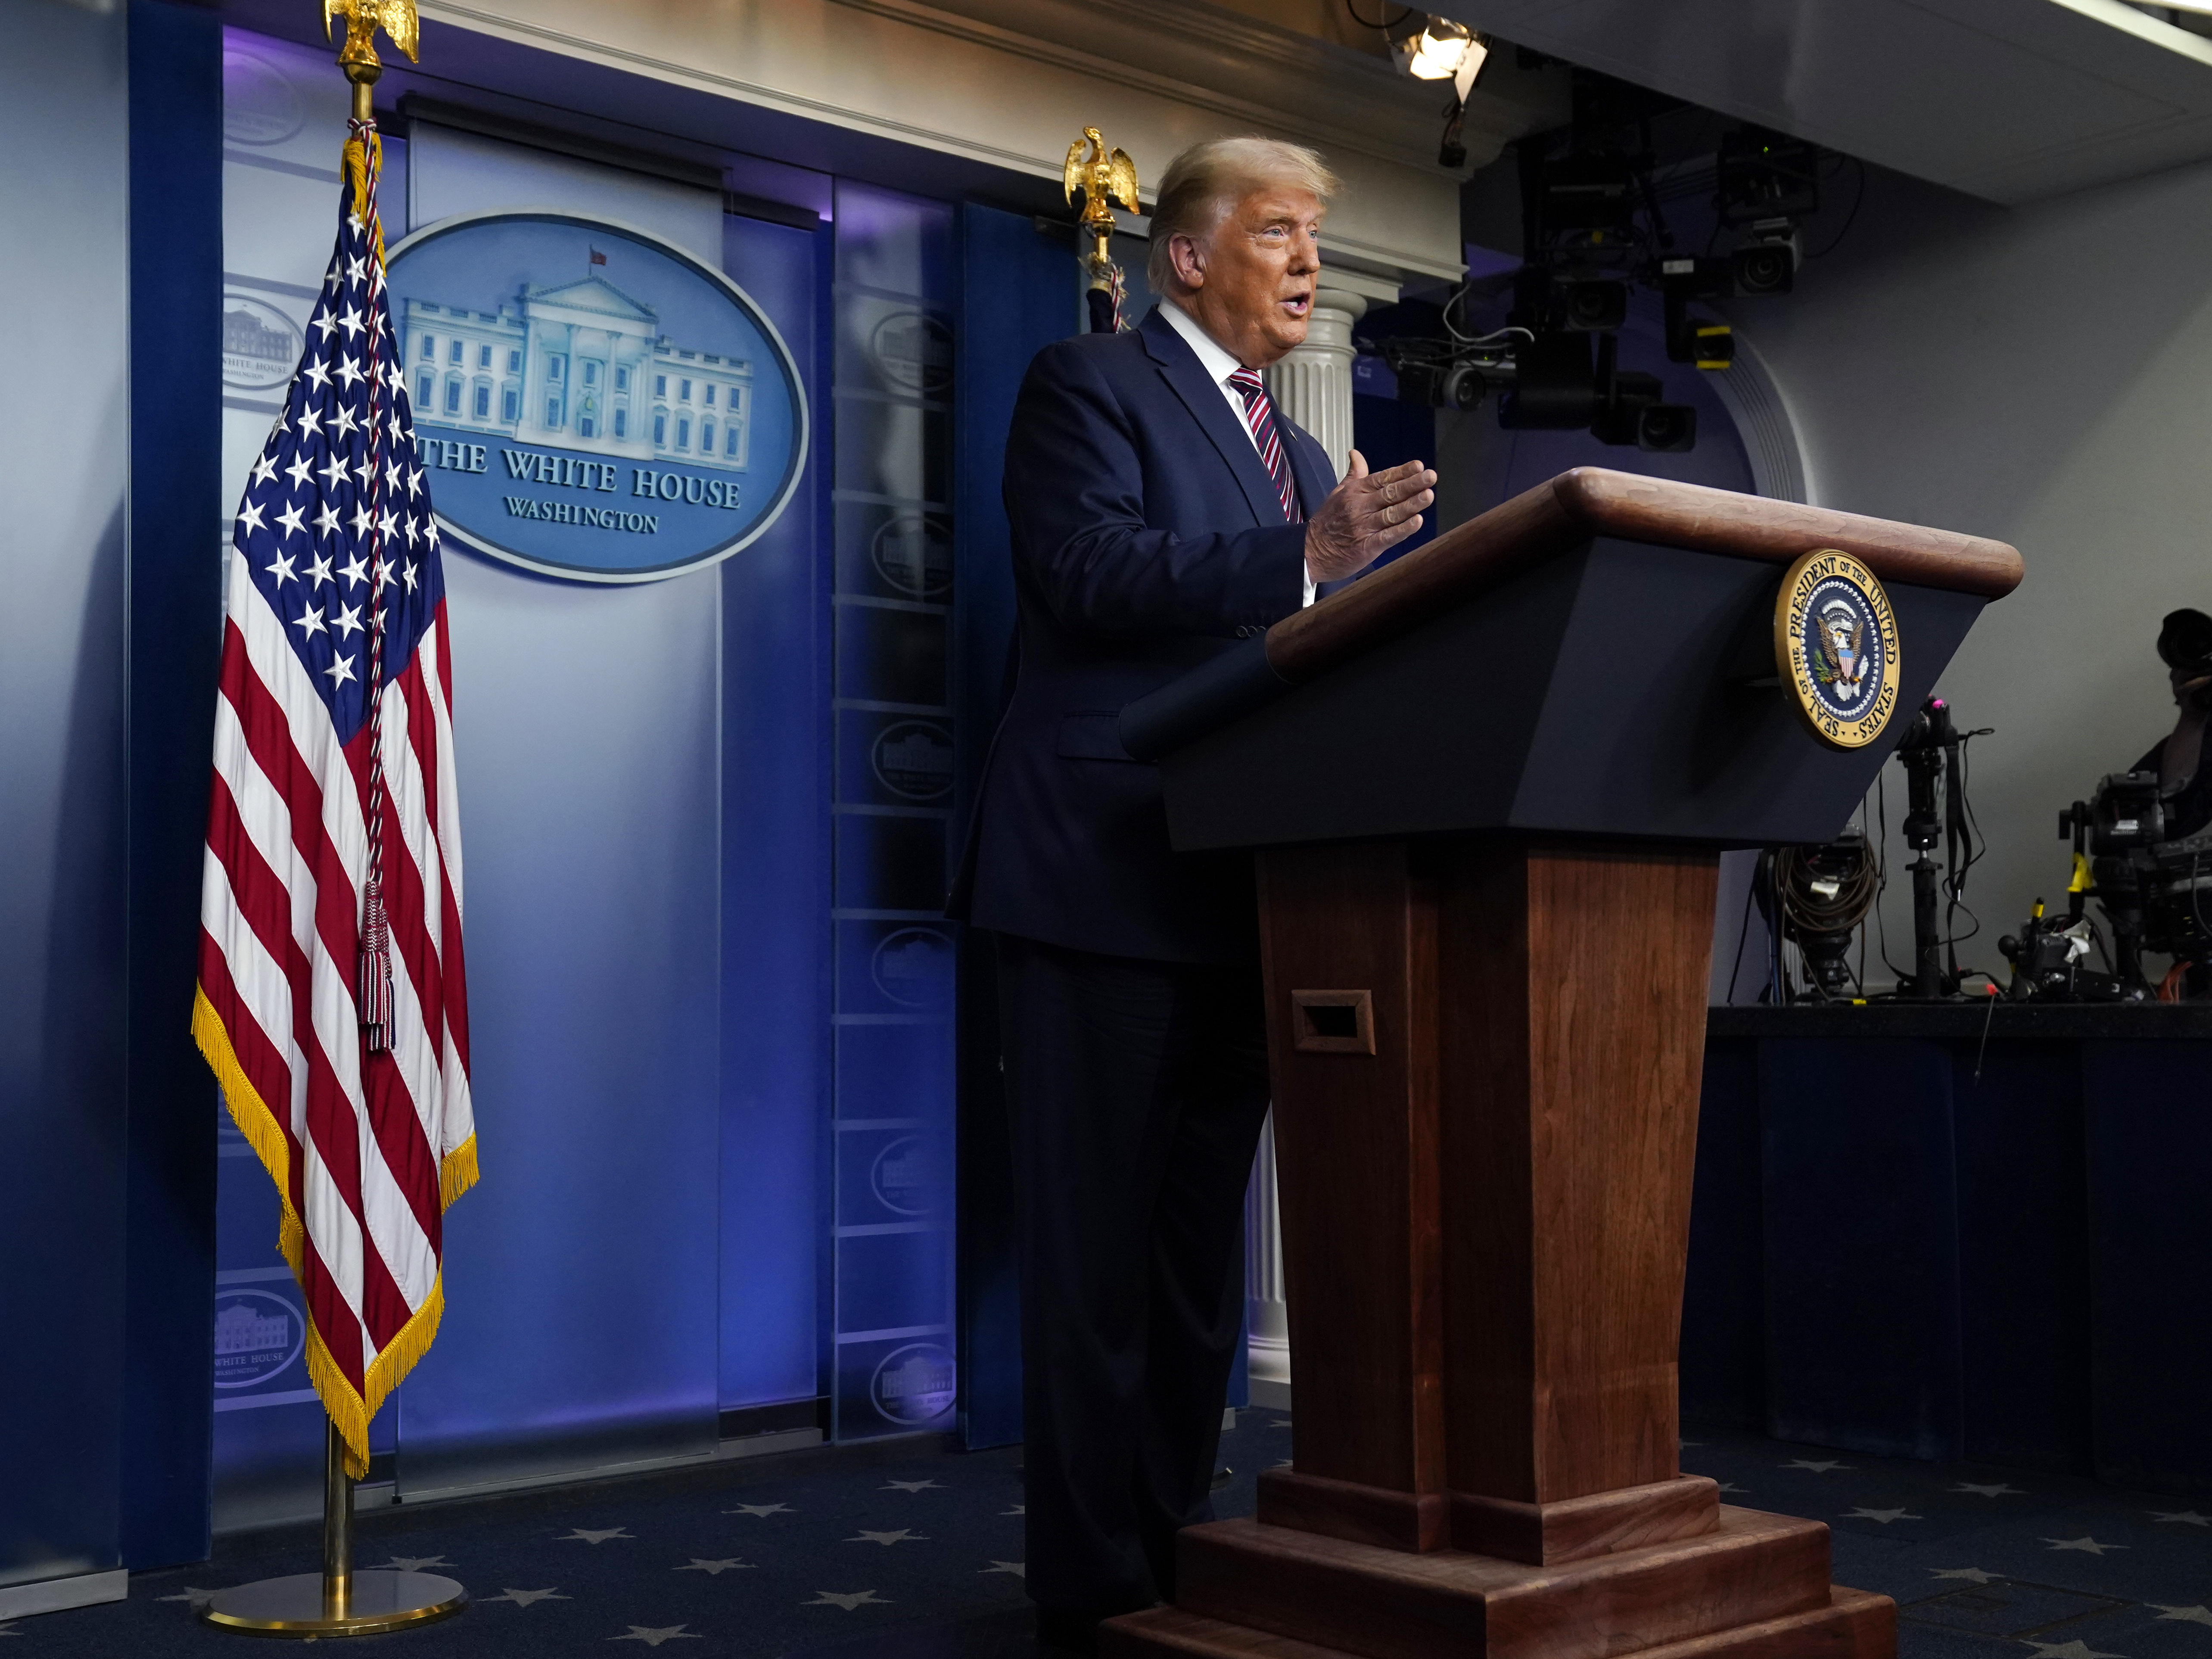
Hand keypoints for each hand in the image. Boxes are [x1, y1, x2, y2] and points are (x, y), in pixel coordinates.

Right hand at [1303, 451, 1435, 584]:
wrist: (1309, 553)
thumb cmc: (1326, 523)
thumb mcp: (1337, 493)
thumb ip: (1353, 475)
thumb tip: (1356, 454)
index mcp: (1355, 492)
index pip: (1382, 478)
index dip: (1402, 472)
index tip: (1419, 465)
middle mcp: (1359, 507)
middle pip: (1390, 493)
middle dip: (1412, 484)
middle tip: (1430, 476)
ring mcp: (1363, 527)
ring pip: (1391, 513)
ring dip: (1411, 504)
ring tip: (1428, 495)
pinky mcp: (1365, 547)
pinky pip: (1387, 536)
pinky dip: (1402, 529)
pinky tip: (1416, 522)